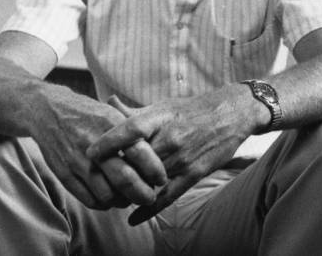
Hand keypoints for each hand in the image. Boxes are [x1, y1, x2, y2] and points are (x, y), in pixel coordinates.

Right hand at [28, 91, 167, 209]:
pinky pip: (89, 199)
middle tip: (150, 197)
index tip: (161, 178)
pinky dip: (103, 204)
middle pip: (125, 179)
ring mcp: (77, 161)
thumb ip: (132, 131)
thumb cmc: (88, 114)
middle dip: (143, 193)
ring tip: (130, 198)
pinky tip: (110, 199)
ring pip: (107, 194)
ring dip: (123, 201)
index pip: (140, 152)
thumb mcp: (112, 112)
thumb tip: (157, 156)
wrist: (49, 111)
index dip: (155, 170)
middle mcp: (94, 145)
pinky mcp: (64, 173)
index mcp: (110, 125)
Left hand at [86, 87, 254, 223]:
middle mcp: (171, 137)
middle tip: (97, 181)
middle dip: (116, 172)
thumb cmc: (192, 109)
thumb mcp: (163, 106)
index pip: (131, 129)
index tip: (90, 152)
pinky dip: (149, 209)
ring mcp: (183, 157)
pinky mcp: (194, 173)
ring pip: (149, 181)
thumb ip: (135, 111)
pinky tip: (134, 218)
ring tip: (112, 197)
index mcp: (161, 117)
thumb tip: (108, 103)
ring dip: (130, 191)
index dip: (109, 141)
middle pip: (137, 161)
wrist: (231, 114)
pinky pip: (168, 196)